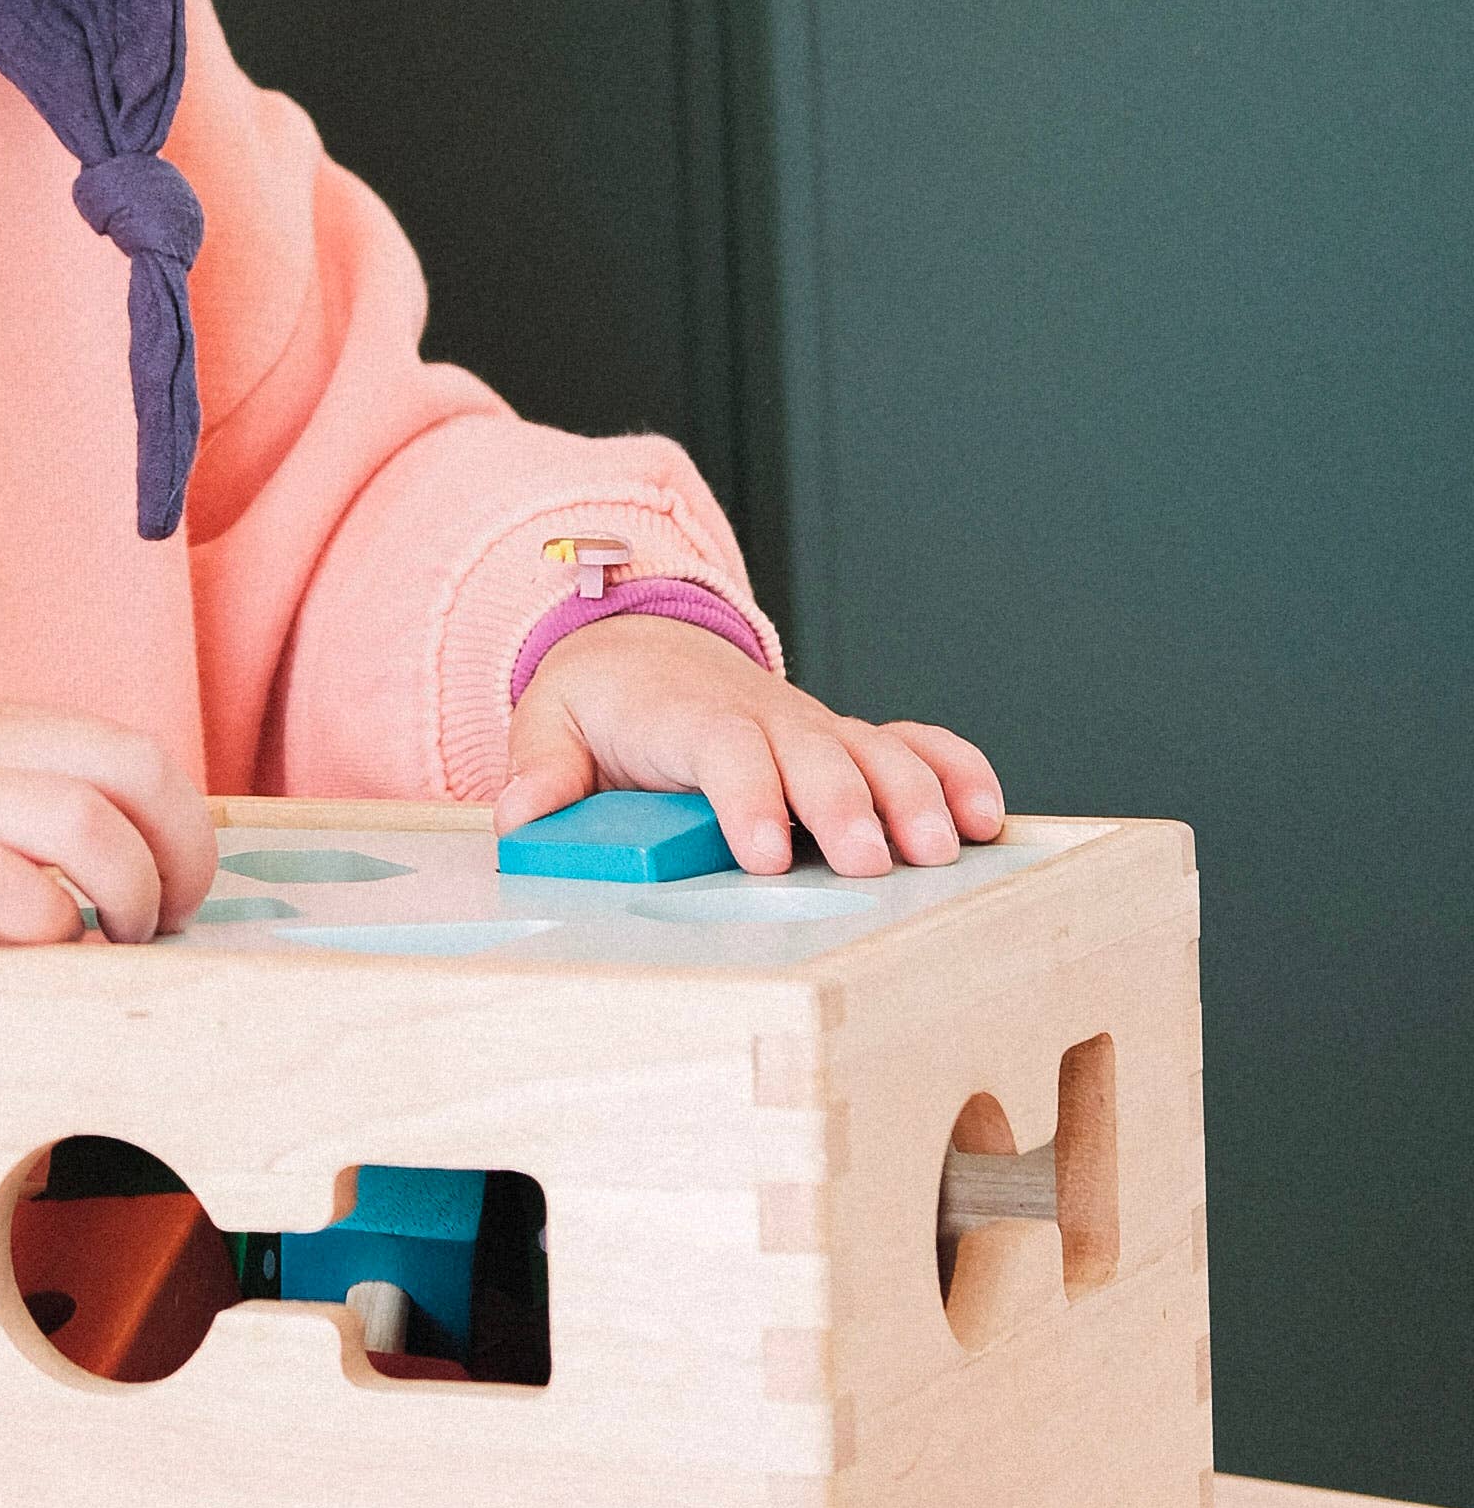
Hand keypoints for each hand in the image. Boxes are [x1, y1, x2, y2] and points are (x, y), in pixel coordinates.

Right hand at [0, 698, 221, 952]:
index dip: (183, 824)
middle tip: (167, 924)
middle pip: (131, 769)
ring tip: (111, 946)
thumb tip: (120, 883)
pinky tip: (40, 957)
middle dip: (180, 856)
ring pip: (80, 820)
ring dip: (127, 894)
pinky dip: (47, 927)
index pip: (129, 749)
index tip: (177, 890)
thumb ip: (3, 808)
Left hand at [494, 612, 1003, 878]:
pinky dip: (953, 771)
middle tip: (870, 861)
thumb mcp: (549, 721)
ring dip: (914, 795)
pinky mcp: (847, 741)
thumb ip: (541, 768)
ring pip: (875, 750)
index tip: (767, 853)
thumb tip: (521, 813)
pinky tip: (986, 815)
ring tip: (941, 849)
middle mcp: (762, 717)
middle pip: (814, 753)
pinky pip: (913, 745)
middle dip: (846, 805)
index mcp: (688, 714)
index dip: (749, 798)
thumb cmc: (600, 701)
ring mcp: (813, 728)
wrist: (641, 646)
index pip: (723, 750)